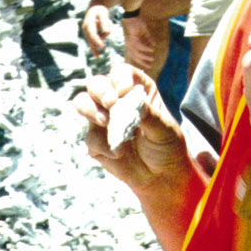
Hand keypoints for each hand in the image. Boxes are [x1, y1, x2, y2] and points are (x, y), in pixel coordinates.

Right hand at [74, 65, 186, 190]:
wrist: (160, 176)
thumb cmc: (166, 146)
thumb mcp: (165, 130)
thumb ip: (151, 116)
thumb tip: (136, 104)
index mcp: (136, 90)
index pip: (122, 73)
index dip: (120, 78)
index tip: (124, 91)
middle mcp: (116, 100)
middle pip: (97, 84)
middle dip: (100, 91)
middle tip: (111, 104)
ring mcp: (103, 119)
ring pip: (83, 103)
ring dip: (91, 110)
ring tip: (107, 122)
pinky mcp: (96, 141)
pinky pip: (90, 137)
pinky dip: (102, 144)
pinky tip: (118, 153)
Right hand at [82, 5, 114, 55]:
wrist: (95, 7)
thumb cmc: (100, 10)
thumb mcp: (103, 14)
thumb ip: (104, 22)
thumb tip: (107, 32)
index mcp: (88, 24)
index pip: (93, 34)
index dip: (97, 41)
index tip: (102, 46)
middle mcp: (86, 28)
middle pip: (90, 40)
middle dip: (94, 48)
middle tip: (98, 56)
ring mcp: (87, 31)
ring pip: (92, 40)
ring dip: (100, 39)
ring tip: (107, 30)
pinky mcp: (90, 33)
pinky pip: (95, 39)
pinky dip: (100, 39)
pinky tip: (104, 36)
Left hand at [121, 15, 154, 68]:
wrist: (132, 15)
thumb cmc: (138, 22)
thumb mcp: (145, 32)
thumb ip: (149, 39)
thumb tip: (154, 46)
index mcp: (132, 44)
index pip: (135, 56)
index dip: (141, 61)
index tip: (148, 66)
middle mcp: (130, 45)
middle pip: (136, 57)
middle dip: (143, 62)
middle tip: (150, 66)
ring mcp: (130, 42)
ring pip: (137, 53)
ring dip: (145, 56)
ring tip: (152, 58)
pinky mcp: (132, 38)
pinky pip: (139, 46)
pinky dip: (146, 48)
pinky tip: (151, 49)